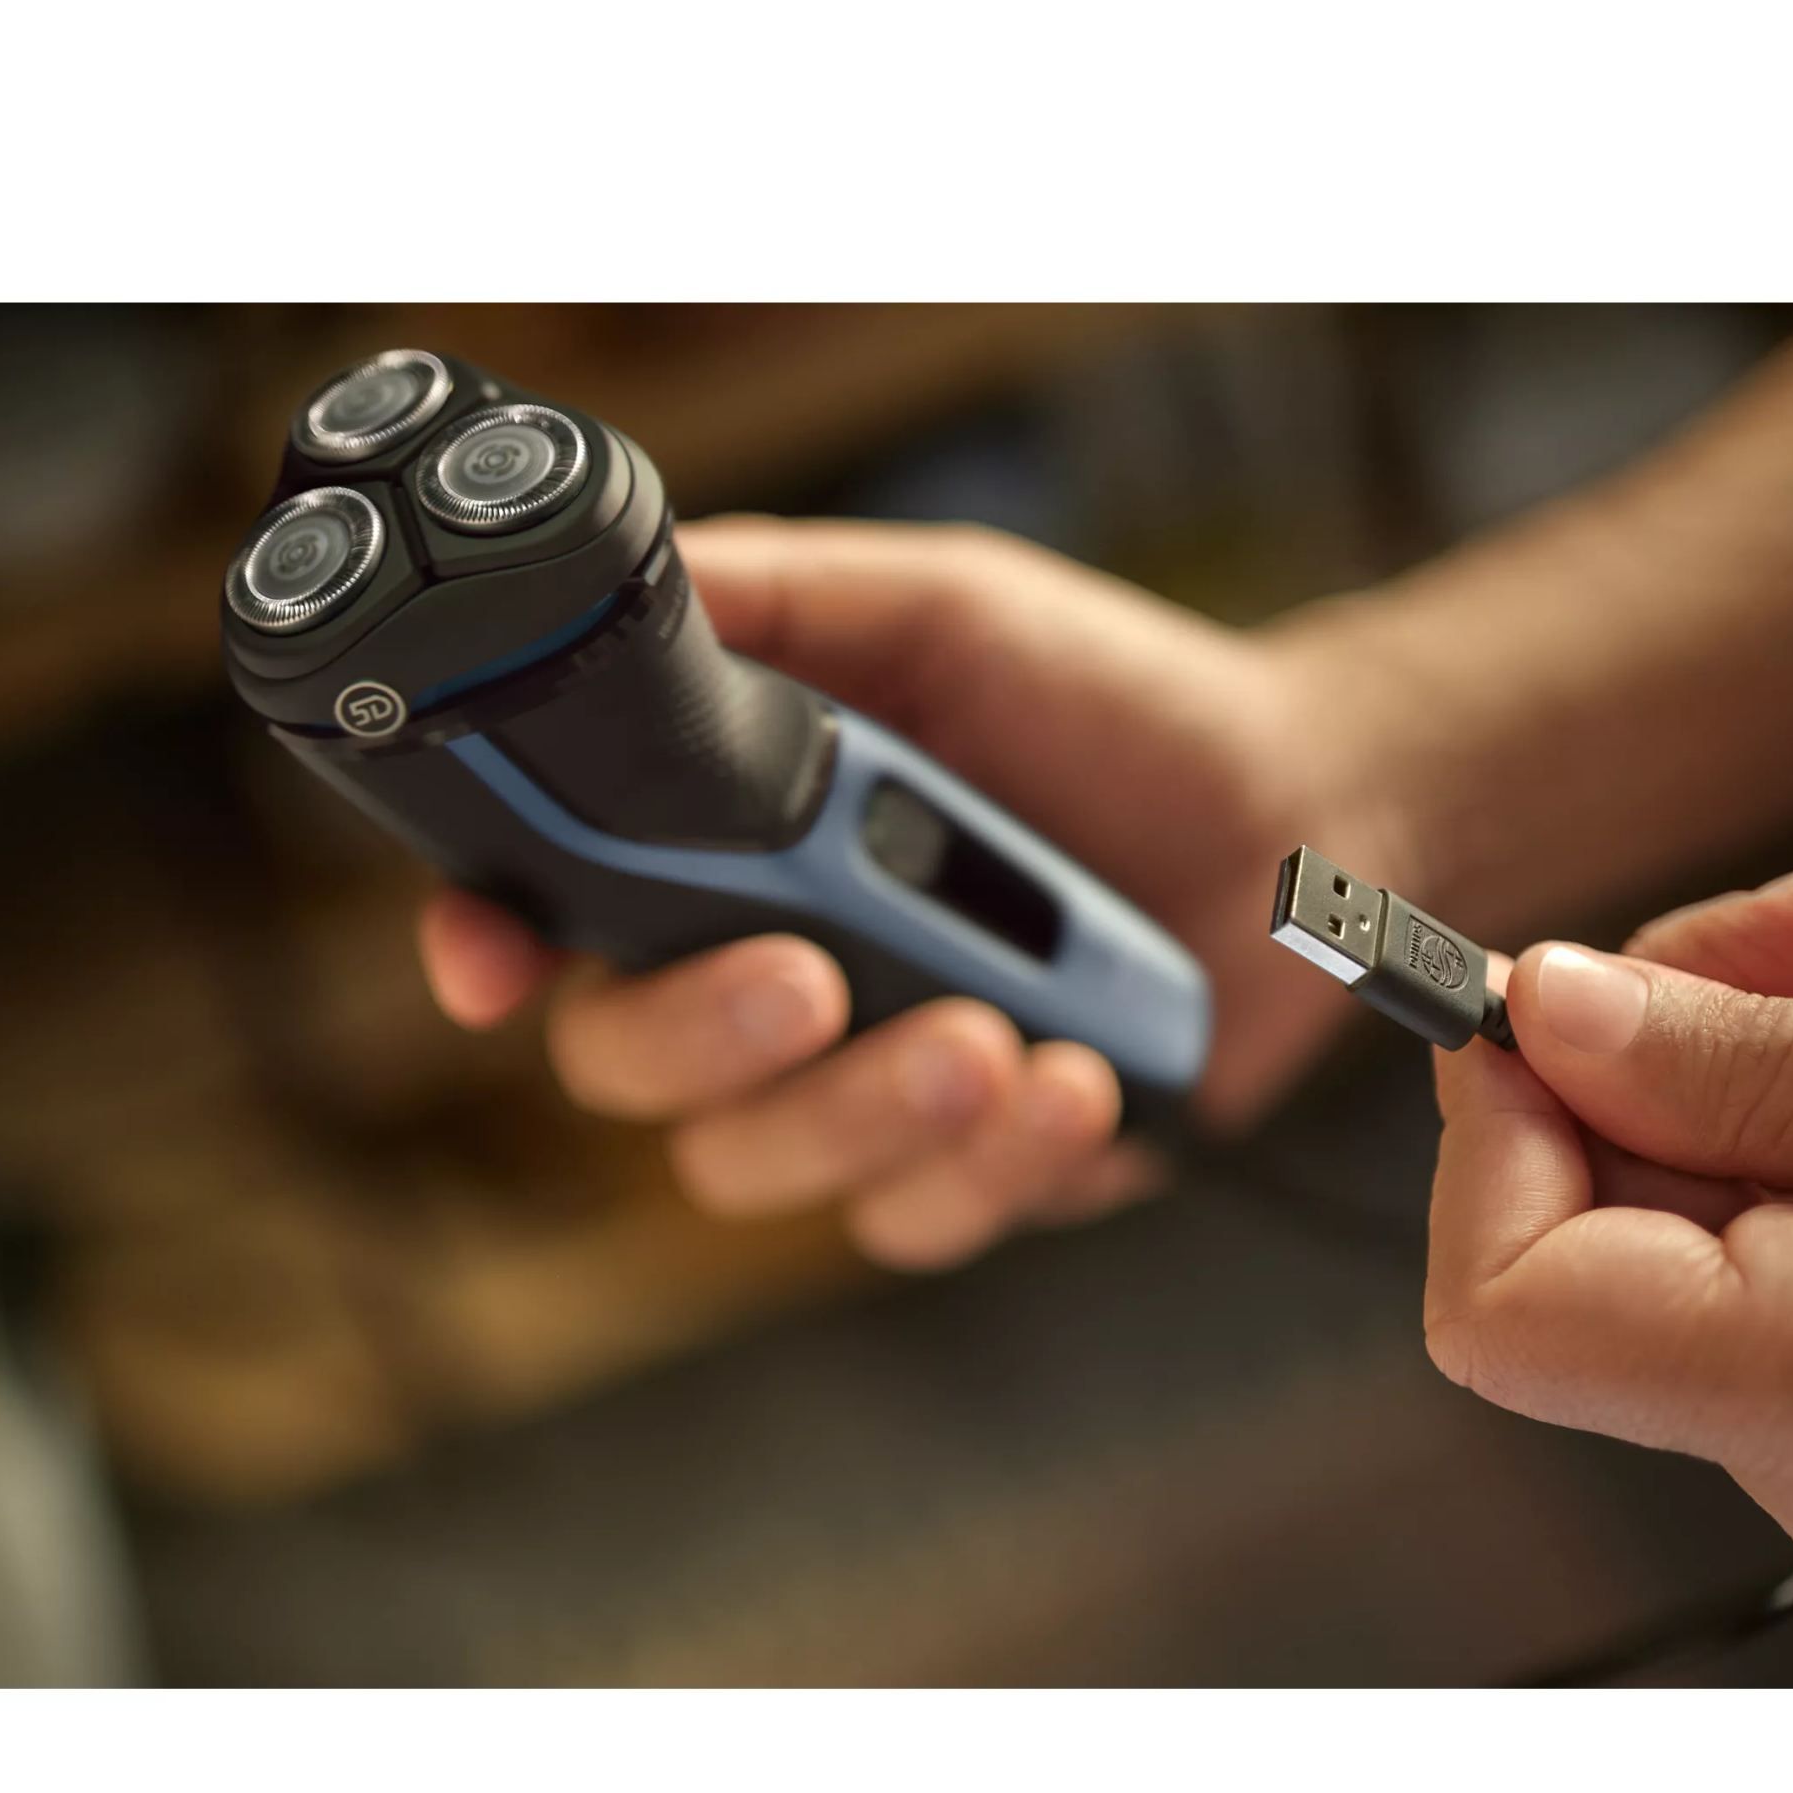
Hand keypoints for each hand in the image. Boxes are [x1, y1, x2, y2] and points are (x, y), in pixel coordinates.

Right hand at [420, 517, 1395, 1268]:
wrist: (1302, 806)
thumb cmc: (1113, 699)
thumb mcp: (935, 609)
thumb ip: (772, 604)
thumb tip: (621, 573)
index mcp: (729, 846)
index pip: (552, 918)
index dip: (490, 947)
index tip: (496, 966)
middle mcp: (772, 975)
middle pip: (625, 1067)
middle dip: (698, 1036)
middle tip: (808, 975)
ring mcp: (866, 1084)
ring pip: (757, 1167)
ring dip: (860, 1109)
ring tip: (991, 1033)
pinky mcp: (976, 1169)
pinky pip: (917, 1218)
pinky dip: (989, 1163)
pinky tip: (1072, 1082)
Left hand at [1426, 867, 1792, 1605]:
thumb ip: (1760, 1067)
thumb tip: (1545, 1019)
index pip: (1504, 1312)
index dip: (1499, 1137)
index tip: (1568, 998)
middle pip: (1576, 1258)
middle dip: (1631, 1065)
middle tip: (1786, 930)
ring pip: (1664, 1257)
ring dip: (1725, 1095)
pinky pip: (1755, 1285)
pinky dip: (1787, 1160)